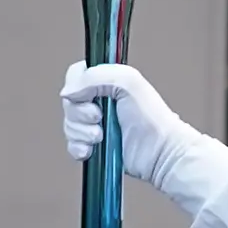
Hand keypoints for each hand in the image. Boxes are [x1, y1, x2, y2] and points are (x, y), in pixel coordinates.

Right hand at [60, 61, 190, 167]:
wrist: (159, 152)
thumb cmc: (152, 117)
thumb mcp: (128, 82)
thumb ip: (94, 77)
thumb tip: (68, 92)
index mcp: (107, 82)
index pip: (75, 76)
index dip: (76, 87)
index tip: (91, 97)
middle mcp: (99, 101)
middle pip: (69, 103)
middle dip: (81, 114)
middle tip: (100, 118)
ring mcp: (95, 124)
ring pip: (69, 125)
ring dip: (83, 132)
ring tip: (102, 136)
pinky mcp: (93, 145)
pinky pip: (72, 145)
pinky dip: (80, 148)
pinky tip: (93, 149)